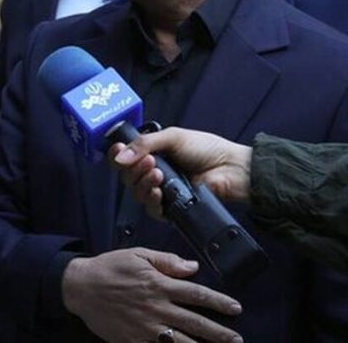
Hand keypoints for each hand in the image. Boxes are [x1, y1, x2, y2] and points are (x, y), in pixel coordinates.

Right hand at [62, 248, 241, 342]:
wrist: (80, 287)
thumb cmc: (110, 267)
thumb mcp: (137, 255)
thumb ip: (166, 261)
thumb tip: (192, 267)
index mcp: (158, 284)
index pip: (196, 294)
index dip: (218, 302)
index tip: (236, 309)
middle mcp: (156, 307)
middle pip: (194, 322)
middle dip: (219, 332)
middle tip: (237, 340)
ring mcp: (145, 327)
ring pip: (181, 341)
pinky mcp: (134, 340)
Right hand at [110, 127, 252, 218]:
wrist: (229, 168)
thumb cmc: (206, 149)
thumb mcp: (173, 137)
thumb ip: (144, 144)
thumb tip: (120, 155)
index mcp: (152, 153)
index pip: (125, 156)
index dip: (117, 155)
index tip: (118, 151)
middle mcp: (153, 172)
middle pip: (128, 177)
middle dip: (134, 169)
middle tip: (150, 162)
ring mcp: (161, 191)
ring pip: (137, 193)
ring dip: (144, 183)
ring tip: (159, 175)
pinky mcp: (170, 207)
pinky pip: (151, 210)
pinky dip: (152, 201)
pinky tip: (160, 193)